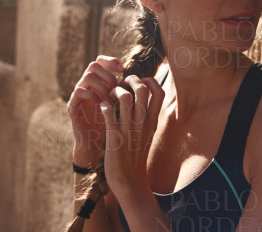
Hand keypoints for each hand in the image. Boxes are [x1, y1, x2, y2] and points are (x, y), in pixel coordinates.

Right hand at [67, 56, 123, 164]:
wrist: (95, 144)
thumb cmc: (112, 126)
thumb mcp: (122, 107)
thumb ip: (128, 93)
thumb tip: (144, 83)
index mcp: (98, 82)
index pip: (102, 61)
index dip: (111, 61)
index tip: (123, 70)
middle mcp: (87, 85)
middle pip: (94, 64)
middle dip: (108, 75)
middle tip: (117, 88)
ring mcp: (78, 94)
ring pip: (87, 76)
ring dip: (102, 86)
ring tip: (110, 99)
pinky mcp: (72, 105)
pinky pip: (79, 91)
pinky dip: (92, 96)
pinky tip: (102, 105)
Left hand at [99, 75, 164, 198]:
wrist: (130, 182)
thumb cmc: (137, 157)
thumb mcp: (148, 135)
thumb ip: (147, 118)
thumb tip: (145, 102)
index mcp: (152, 121)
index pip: (159, 92)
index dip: (149, 81)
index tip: (140, 81)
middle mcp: (142, 123)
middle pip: (142, 89)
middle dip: (131, 79)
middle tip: (123, 82)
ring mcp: (128, 129)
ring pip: (124, 97)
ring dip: (115, 90)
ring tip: (111, 95)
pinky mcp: (114, 136)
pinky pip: (108, 112)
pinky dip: (104, 104)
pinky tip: (102, 107)